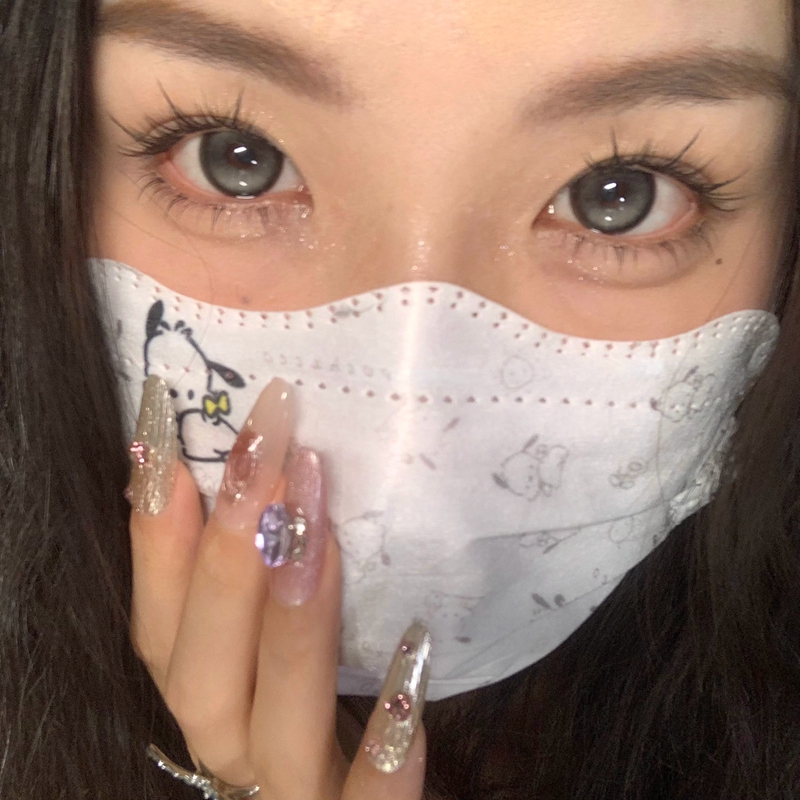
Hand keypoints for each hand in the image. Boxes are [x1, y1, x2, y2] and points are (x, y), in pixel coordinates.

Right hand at [126, 376, 430, 798]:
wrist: (357, 793)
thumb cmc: (311, 693)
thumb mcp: (272, 630)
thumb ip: (252, 572)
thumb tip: (240, 469)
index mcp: (204, 689)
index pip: (159, 625)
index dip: (156, 539)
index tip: (170, 444)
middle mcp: (231, 741)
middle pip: (200, 673)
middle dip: (228, 562)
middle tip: (264, 460)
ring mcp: (292, 784)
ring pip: (274, 724)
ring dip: (291, 625)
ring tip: (317, 534)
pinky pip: (370, 798)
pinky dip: (388, 739)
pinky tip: (418, 651)